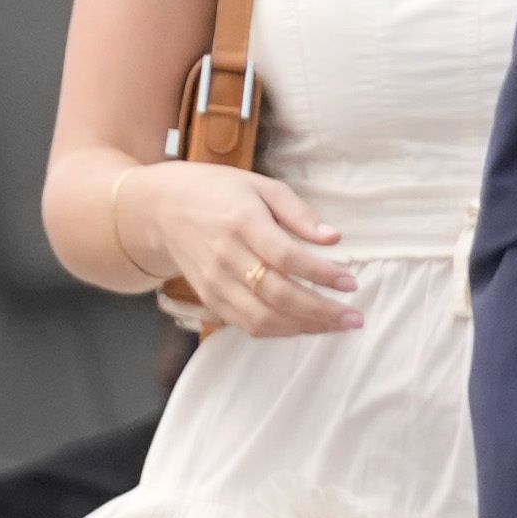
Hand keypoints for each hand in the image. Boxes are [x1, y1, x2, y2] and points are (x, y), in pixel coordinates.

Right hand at [110, 161, 358, 337]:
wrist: (162, 208)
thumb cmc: (219, 192)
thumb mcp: (261, 186)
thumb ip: (299, 213)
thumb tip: (335, 237)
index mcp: (242, 222)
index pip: (286, 257)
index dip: (321, 274)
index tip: (351, 283)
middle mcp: (225, 256)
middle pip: (277, 295)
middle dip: (321, 311)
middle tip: (354, 317)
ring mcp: (215, 282)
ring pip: (263, 318)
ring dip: (304, 327)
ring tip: (337, 325)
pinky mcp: (210, 299)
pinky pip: (248, 324)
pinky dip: (280, 330)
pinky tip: (306, 325)